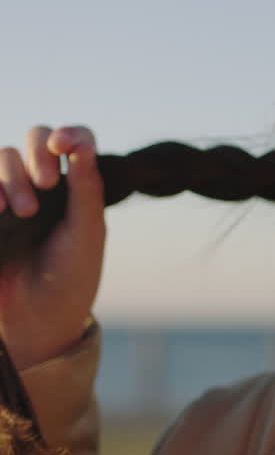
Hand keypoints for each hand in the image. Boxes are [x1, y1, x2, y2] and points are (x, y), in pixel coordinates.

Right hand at [0, 126, 104, 371]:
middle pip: (34, 138)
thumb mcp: (86, 234)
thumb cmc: (70, 278)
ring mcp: (7, 194)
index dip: (71, 134)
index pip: (73, 142)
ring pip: (2, 156)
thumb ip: (86, 189)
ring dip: (12, 176)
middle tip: (48, 184)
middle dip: (37, 153)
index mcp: (75, 187)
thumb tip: (83, 145)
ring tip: (22, 212)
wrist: (35, 320)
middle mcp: (40, 183)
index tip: (65, 146)